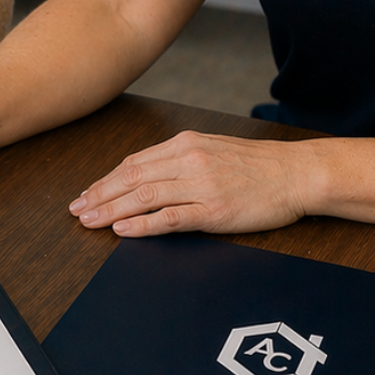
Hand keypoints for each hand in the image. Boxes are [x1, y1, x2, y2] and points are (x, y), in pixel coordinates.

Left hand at [68, 130, 318, 236]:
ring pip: (144, 196)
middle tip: (77, 210)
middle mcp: (188, 160)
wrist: (298, 173)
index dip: (106, 180)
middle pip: (131, 178)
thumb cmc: (259, 166)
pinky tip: (123, 230)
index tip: (87, 193)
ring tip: (90, 221)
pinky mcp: (214, 209)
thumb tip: (148, 173)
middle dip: (99, 195)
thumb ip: (181, 159)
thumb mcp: (214, 149)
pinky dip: (143, 224)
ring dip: (112, 210)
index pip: (134, 163)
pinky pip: (170, 217)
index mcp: (186, 144)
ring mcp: (201, 185)